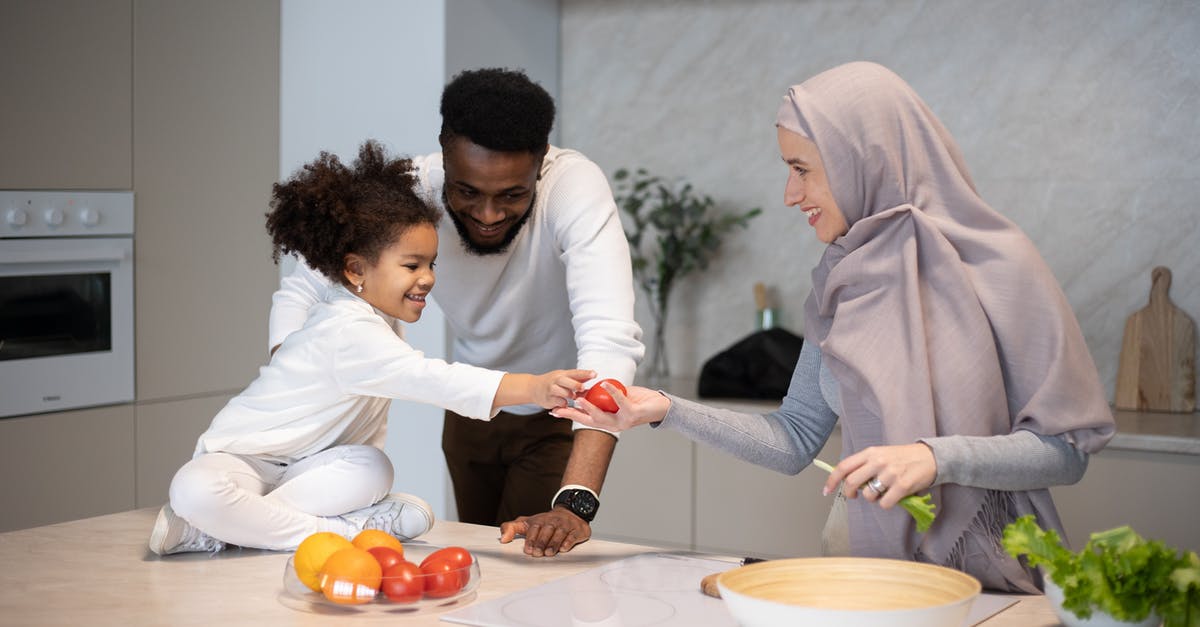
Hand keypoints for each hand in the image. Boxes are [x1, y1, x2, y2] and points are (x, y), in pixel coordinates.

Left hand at [498, 507, 590, 556]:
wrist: (570, 511)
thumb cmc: (545, 522)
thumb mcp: (527, 523)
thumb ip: (511, 528)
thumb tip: (502, 539)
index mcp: (540, 520)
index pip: (534, 528)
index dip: (530, 539)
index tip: (527, 550)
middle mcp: (553, 522)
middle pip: (547, 531)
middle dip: (541, 542)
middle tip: (537, 553)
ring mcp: (566, 525)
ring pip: (560, 533)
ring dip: (554, 543)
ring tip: (549, 553)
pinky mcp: (577, 529)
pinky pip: (573, 535)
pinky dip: (568, 541)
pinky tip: (564, 548)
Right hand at [531, 369, 595, 408]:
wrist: (534, 388)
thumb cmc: (553, 382)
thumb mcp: (564, 377)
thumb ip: (578, 378)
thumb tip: (593, 374)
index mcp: (563, 374)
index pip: (576, 372)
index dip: (585, 373)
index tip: (595, 374)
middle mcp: (557, 380)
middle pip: (567, 381)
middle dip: (576, 385)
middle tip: (583, 388)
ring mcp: (552, 389)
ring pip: (564, 393)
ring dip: (570, 396)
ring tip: (572, 396)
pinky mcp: (549, 399)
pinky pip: (560, 402)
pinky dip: (564, 403)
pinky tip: (564, 403)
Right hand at [550, 384, 669, 431]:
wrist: (659, 406)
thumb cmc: (638, 401)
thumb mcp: (616, 398)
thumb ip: (602, 396)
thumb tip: (586, 390)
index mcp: (607, 422)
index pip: (584, 419)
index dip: (569, 415)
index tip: (554, 411)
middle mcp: (613, 425)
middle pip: (588, 420)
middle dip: (572, 414)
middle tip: (557, 409)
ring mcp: (622, 421)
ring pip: (601, 415)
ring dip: (589, 406)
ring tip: (578, 397)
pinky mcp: (631, 414)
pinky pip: (619, 401)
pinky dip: (611, 391)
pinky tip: (604, 383)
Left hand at [824, 443, 936, 508]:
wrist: (930, 457)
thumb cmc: (902, 457)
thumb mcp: (881, 454)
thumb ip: (865, 464)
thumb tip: (846, 480)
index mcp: (870, 452)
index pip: (844, 466)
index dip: (832, 480)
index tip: (826, 490)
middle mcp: (878, 461)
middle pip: (852, 482)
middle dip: (850, 493)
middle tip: (854, 496)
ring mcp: (890, 474)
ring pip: (868, 495)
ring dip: (872, 498)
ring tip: (882, 492)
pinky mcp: (902, 486)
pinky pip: (884, 503)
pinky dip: (886, 504)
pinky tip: (893, 497)